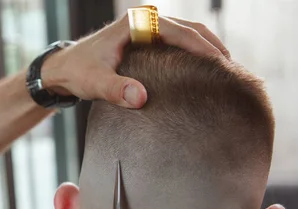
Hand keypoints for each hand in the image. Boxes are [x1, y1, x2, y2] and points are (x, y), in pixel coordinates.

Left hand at [41, 13, 229, 107]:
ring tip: (225, 73)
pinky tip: (203, 73)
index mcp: (136, 23)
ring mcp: (147, 29)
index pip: (180, 32)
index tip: (223, 66)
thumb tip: (141, 98)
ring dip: (206, 50)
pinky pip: (177, 44)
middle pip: (190, 29)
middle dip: (213, 47)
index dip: (204, 48)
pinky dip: (193, 55)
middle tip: (233, 71)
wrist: (64, 68)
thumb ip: (116, 90)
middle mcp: (145, 21)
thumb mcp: (95, 83)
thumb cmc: (78, 72)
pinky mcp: (147, 41)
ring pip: (187, 35)